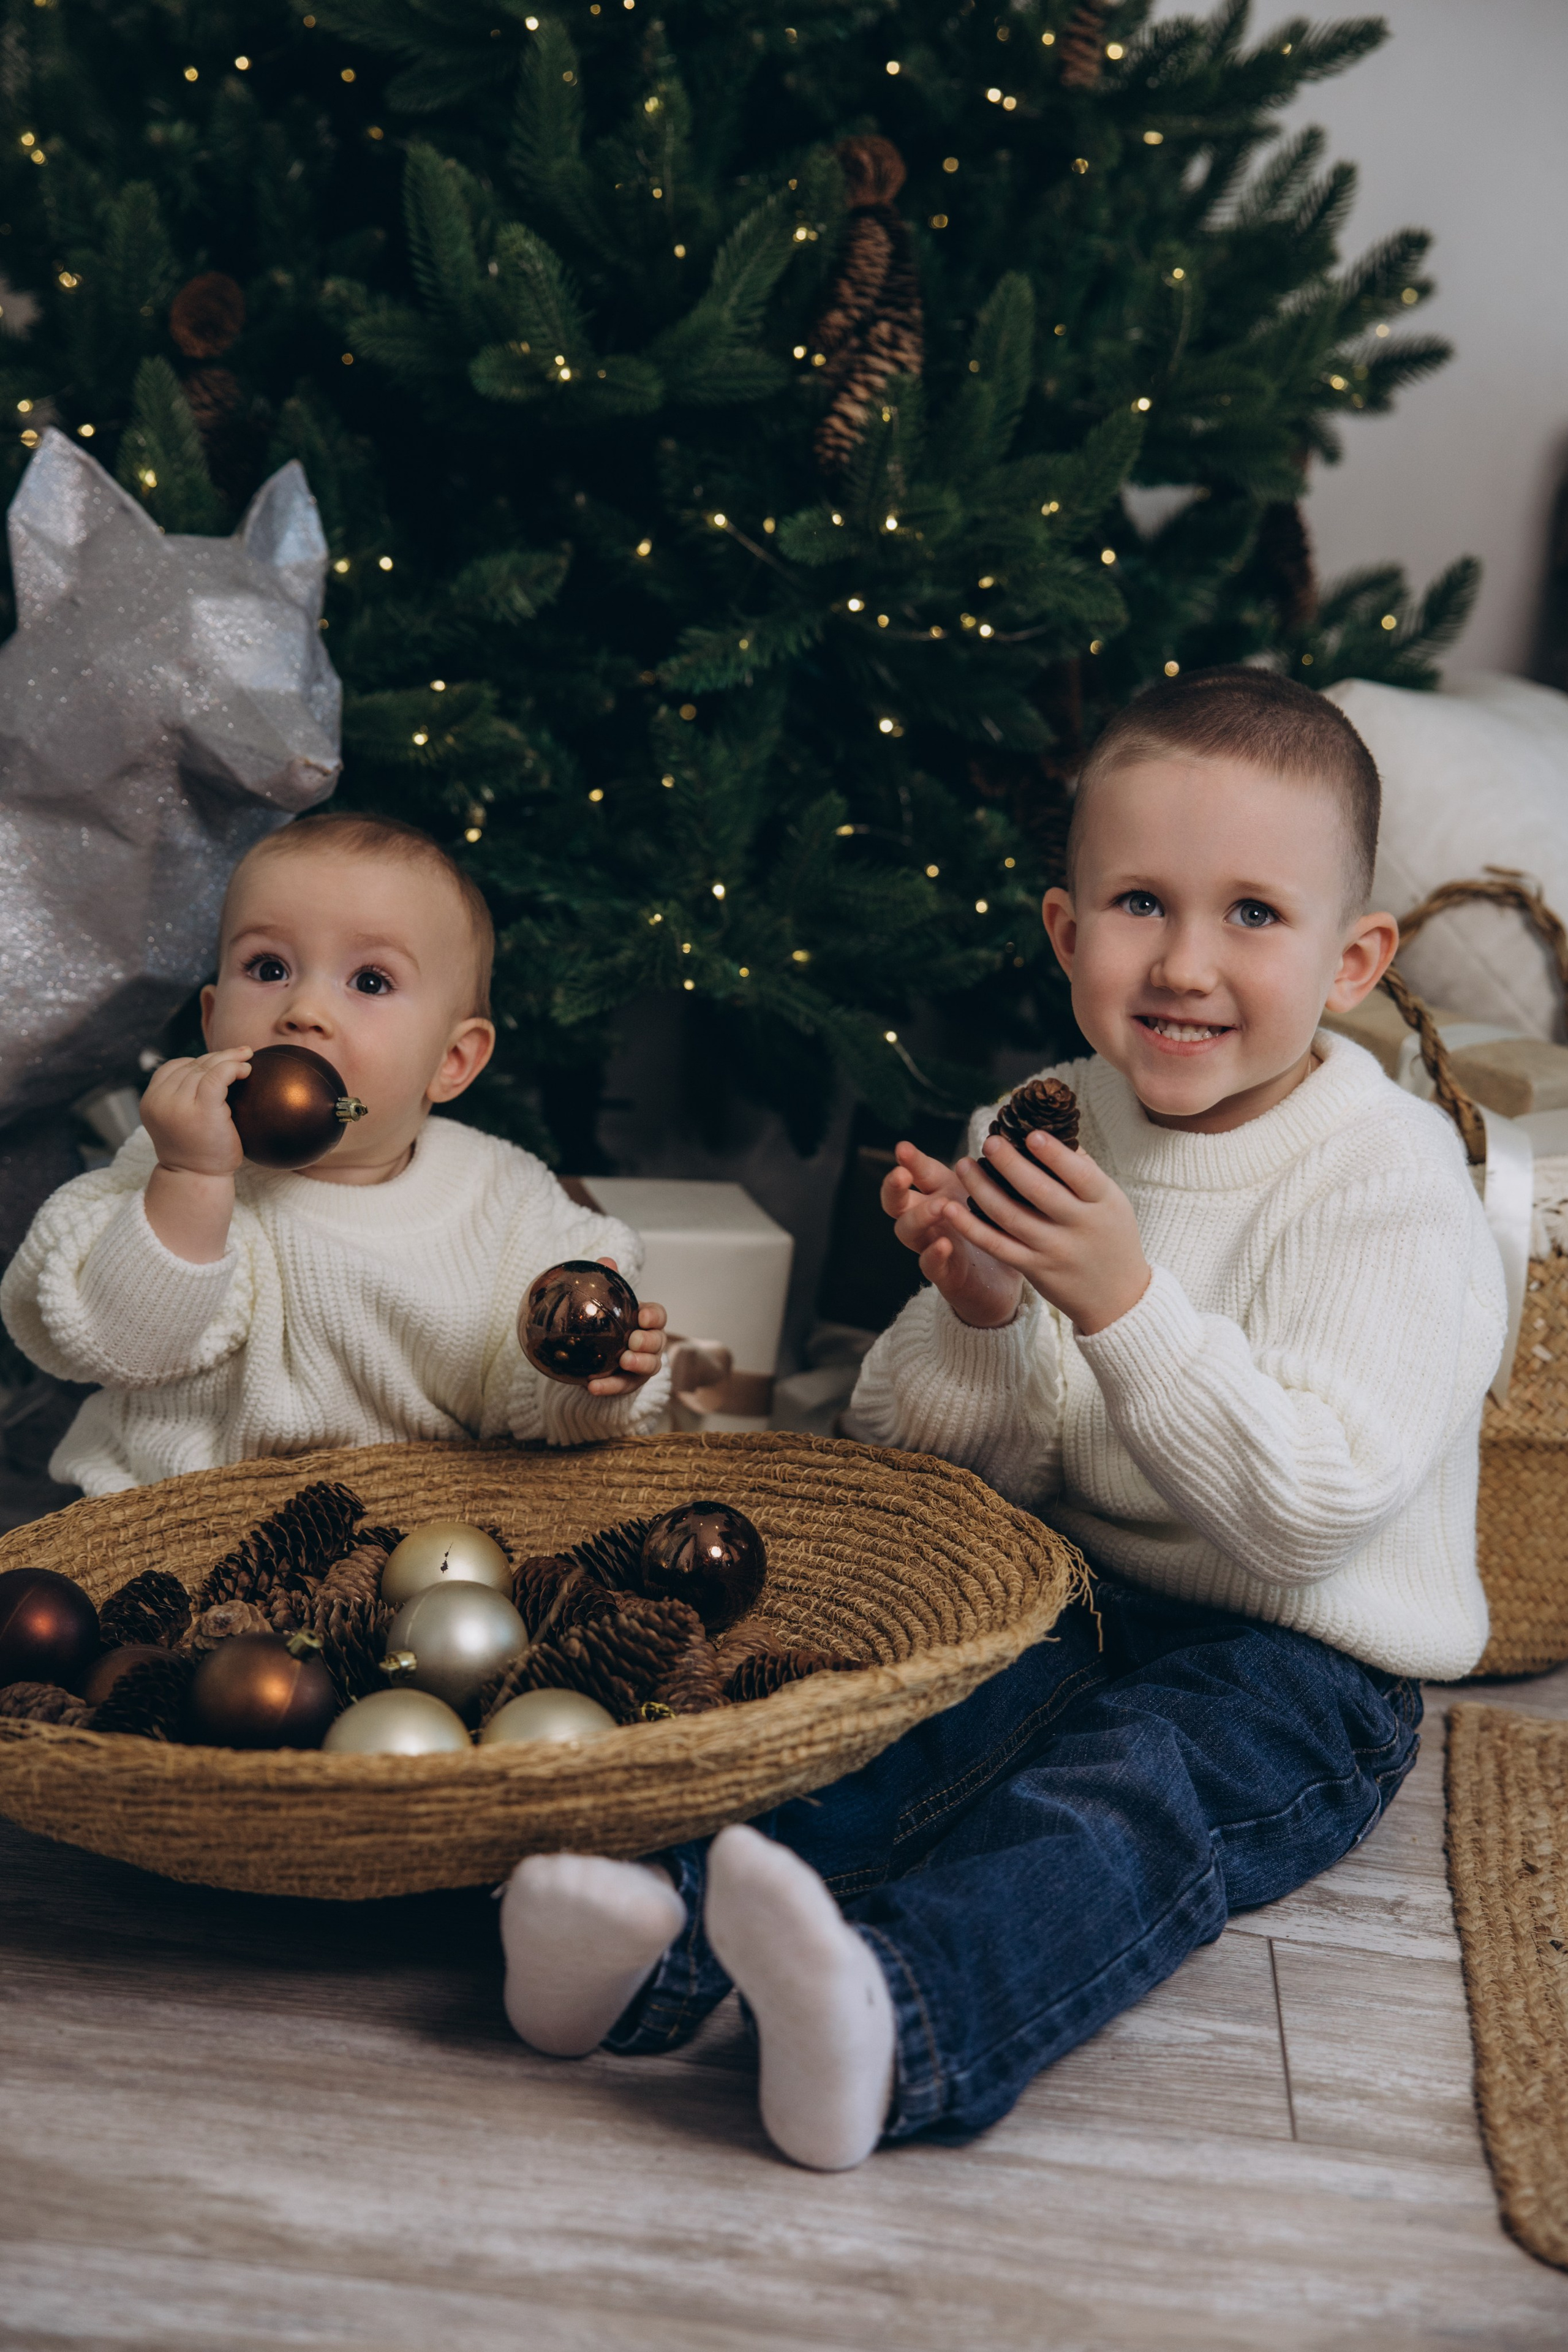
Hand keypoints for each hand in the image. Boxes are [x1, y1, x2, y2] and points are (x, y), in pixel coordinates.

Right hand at [141, 1049, 252, 1262]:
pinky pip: (218, 1076)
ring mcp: (179, 1105)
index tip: (219, 1062)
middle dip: (218, 1057)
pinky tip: (246, 1070)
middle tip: (241, 1054)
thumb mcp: (178, 1119)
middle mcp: (160, 1101)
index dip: (198, 1060)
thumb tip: (209, 1065)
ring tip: (246, 1060)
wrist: (197, 1180)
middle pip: (192, 1065)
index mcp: (150, 1101)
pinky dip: (233, 1067)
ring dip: (229, 1059)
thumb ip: (181, 1095)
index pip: (173, 1067)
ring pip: (206, 1068)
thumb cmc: (196, 1151)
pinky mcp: (202, 1110)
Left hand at [585, 1260, 668, 1396]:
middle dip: (649, 1342)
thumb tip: (605, 1261)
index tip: (642, 1316)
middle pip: (658, 1343)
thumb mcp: (606, 1303)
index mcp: (646, 1322)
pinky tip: (592, 1386)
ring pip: (650, 1366)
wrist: (594, 1355)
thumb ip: (607, 1282)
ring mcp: (642, 1366)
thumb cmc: (607, 1323)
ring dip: (638, 1364)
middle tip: (633, 1341)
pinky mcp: (628, 1384)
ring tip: (623, 1362)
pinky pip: (622, 1387)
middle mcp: (650, 1344)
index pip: (658, 1316)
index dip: (654, 1317)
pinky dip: (609, 1387)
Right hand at [880, 1141, 1022, 1329]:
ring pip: (907, 1231)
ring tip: (940, 1207)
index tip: (903, 1147)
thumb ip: (994, 1172)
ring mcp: (932, 1246)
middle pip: (897, 1202)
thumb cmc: (996, 1231)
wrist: (1002, 1283)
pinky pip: (929, 1265)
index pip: (919, 1173)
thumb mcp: (994, 1196)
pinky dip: (933, 1255)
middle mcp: (930, 1219)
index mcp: (941, 1194)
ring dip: (920, 1217)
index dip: (910, 1161)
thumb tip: (1010, 1136)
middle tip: (900, 1174)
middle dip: (894, 1187)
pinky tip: (943, 1245)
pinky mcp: (944, 1275)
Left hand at [951, 1131, 1150, 1335]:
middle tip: (988, 1142)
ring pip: (1011, 1217)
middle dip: (1010, 1165)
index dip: (1054, 1154)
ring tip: (964, 1165)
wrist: (1117, 1297)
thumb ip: (1084, 1169)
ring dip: (982, 1189)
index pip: (1079, 1174)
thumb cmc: (1111, 1235)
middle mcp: (1080, 1227)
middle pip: (1039, 1192)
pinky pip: (997, 1246)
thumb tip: (1052, 1130)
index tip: (1030, 1133)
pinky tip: (950, 1208)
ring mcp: (1054, 1250)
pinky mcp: (1033, 1268)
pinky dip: (971, 1227)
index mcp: (1103, 1203)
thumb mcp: (1111, 1201)